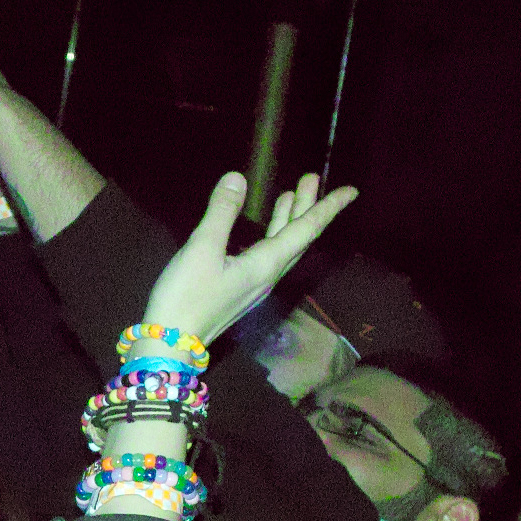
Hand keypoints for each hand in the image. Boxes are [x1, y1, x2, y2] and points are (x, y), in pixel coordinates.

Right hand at [144, 171, 355, 347]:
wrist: (169, 343)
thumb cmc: (186, 296)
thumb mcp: (202, 249)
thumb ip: (221, 212)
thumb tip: (238, 177)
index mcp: (266, 264)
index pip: (306, 230)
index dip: (327, 208)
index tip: (351, 190)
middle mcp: (268, 275)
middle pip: (298, 238)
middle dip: (308, 207)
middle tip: (312, 178)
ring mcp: (255, 285)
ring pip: (282, 248)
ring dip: (288, 219)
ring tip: (291, 195)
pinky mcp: (240, 291)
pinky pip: (267, 256)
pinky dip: (271, 234)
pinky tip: (260, 229)